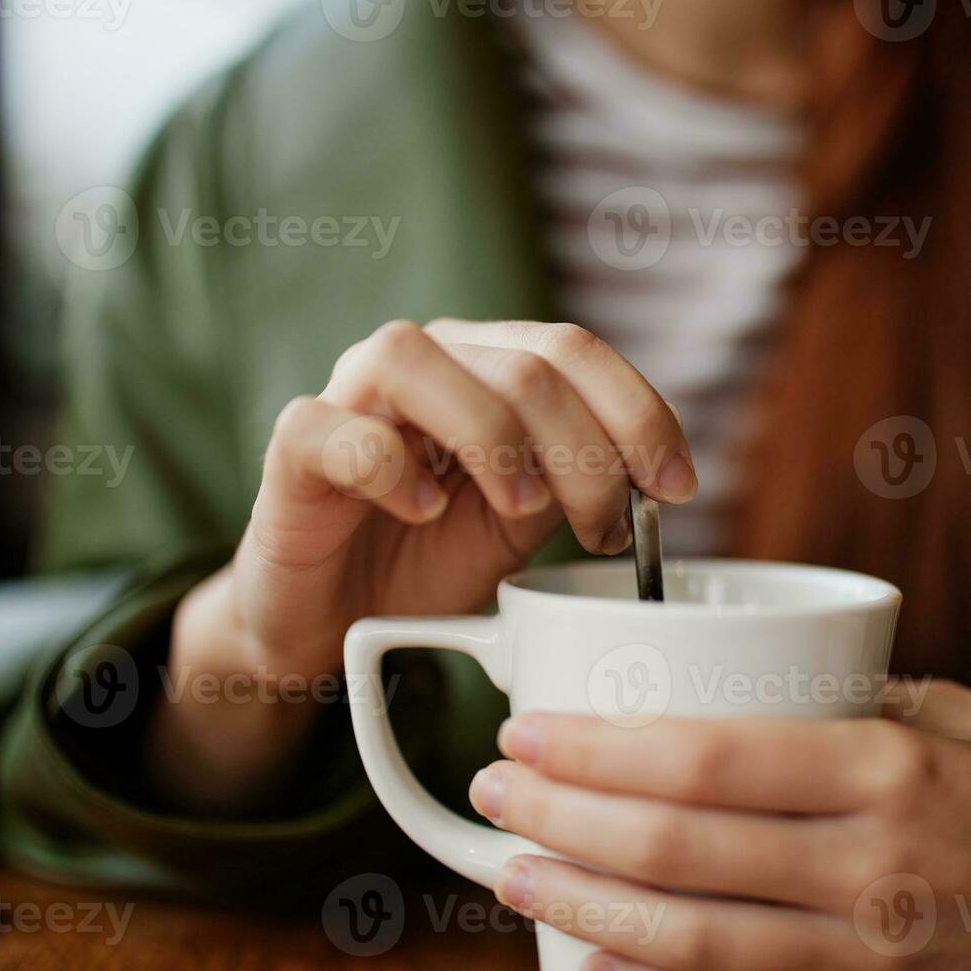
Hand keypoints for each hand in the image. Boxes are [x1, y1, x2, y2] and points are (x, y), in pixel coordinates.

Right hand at [154, 319, 694, 806]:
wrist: (334, 622)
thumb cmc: (430, 560)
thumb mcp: (524, 524)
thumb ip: (574, 483)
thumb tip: (651, 478)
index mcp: (484, 366)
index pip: (572, 348)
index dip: (638, 411)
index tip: (677, 486)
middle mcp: (422, 362)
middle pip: (519, 361)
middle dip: (585, 449)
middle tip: (602, 528)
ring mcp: (349, 396)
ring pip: (415, 358)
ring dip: (492, 436)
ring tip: (521, 508)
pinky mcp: (293, 449)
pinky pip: (331, 428)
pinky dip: (387, 465)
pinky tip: (423, 510)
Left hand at [469, 681, 970, 970]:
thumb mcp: (953, 711)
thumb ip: (843, 705)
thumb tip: (735, 692)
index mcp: (887, 769)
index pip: (709, 760)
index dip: (599, 750)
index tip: (530, 730)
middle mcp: (871, 867)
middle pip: (679, 849)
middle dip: (565, 818)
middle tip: (495, 789)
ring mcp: (873, 953)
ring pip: (696, 943)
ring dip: (588, 905)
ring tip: (514, 869)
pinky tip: (591, 963)